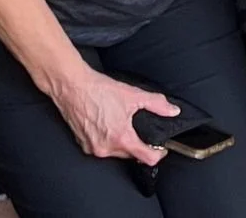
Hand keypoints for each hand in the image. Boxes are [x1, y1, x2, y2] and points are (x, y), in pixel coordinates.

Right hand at [49, 67, 177, 165]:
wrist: (73, 87)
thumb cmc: (100, 91)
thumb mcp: (134, 95)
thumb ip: (157, 104)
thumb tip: (173, 111)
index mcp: (121, 138)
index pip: (146, 158)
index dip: (159, 154)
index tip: (162, 148)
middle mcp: (105, 148)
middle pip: (131, 156)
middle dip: (140, 146)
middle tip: (143, 132)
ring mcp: (92, 148)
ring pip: (116, 153)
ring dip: (123, 144)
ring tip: (124, 126)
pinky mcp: (82, 144)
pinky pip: (102, 148)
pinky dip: (109, 141)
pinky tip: (109, 126)